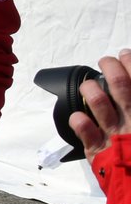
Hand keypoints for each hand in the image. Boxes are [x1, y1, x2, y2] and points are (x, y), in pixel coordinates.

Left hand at [71, 49, 130, 164]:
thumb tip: (128, 90)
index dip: (130, 63)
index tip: (125, 54)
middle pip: (120, 84)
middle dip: (110, 66)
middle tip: (106, 61)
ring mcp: (113, 134)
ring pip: (97, 100)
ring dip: (91, 88)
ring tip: (89, 86)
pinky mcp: (97, 149)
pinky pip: (82, 128)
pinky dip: (78, 119)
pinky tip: (78, 117)